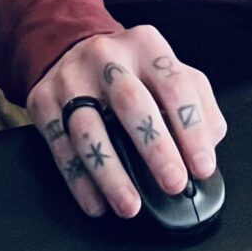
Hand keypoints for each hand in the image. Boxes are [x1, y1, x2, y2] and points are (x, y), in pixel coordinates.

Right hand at [25, 25, 225, 220]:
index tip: (202, 167)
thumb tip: (209, 145)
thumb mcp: (169, 72)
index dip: (192, 129)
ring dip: (112, 174)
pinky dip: (79, 180)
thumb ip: (196, 103)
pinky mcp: (43, 101)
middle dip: (155, 149)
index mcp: (146, 45)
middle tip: (173, 184)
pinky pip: (60, 146)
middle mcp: (107, 57)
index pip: (175, 85)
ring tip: (130, 205)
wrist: (71, 49)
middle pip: (131, 103)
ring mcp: (71, 78)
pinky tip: (97, 203)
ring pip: (89, 130)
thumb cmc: (131, 71)